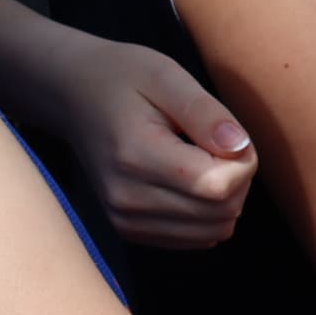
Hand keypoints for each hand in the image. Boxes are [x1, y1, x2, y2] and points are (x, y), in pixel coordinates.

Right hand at [37, 32, 256, 248]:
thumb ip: (206, 113)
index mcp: (134, 155)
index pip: (219, 186)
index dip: (243, 162)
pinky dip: (209, 213)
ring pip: (216, 230)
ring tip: (202, 161)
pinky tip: (190, 182)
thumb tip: (240, 148)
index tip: (229, 136)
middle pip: (222, 212)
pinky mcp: (130, 230)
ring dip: (226, 198)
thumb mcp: (166, 76)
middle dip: (239, 180)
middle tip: (217, 145)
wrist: (72, 96)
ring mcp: (126, 219)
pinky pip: (199, 238)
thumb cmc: (122, 79)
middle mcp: (126, 197)